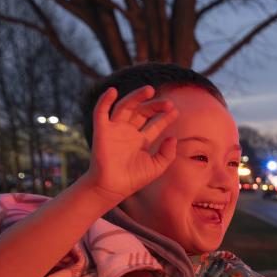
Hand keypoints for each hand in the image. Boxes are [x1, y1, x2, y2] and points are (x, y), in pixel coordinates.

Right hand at [84, 86, 177, 201]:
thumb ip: (167, 154)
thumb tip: (173, 137)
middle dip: (155, 106)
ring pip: (125, 107)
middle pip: (142, 112)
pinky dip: (105, 100)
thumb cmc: (133, 180)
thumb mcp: (156, 167)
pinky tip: (112, 91)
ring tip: (150, 90)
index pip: (154, 124)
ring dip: (136, 97)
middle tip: (168, 103)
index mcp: (141, 141)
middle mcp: (128, 132)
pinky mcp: (102, 130)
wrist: (112, 187)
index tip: (175, 111)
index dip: (165, 117)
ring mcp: (115, 130)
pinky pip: (101, 112)